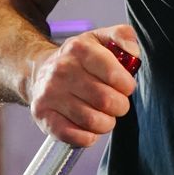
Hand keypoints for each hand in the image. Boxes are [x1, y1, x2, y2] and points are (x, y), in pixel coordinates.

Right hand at [28, 23, 140, 148]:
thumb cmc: (79, 60)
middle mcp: (61, 70)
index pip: (115, 75)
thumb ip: (123, 37)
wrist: (40, 71)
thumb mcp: (101, 39)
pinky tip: (89, 128)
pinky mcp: (43, 115)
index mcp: (79, 49)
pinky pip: (73, 136)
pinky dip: (88, 137)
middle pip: (106, 101)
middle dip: (119, 106)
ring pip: (92, 121)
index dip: (126, 86)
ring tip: (104, 115)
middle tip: (116, 104)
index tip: (125, 87)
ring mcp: (49, 94)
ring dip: (106, 123)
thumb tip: (133, 53)